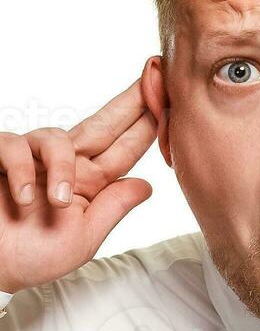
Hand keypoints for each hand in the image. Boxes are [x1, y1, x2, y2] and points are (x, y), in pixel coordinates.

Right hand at [0, 79, 155, 293]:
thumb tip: (147, 184)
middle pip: (103, 123)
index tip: (172, 99)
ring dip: (60, 167)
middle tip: (154, 74)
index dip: (148, 123)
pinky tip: (24, 199)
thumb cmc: (30, 256)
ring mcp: (32, 160)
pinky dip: (20, 172)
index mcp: (90, 182)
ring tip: (56, 202)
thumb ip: (113, 208)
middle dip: (130, 100)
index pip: (126, 147)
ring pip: (57, 137)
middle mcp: (65, 165)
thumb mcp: (84, 238)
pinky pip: (13, 147)